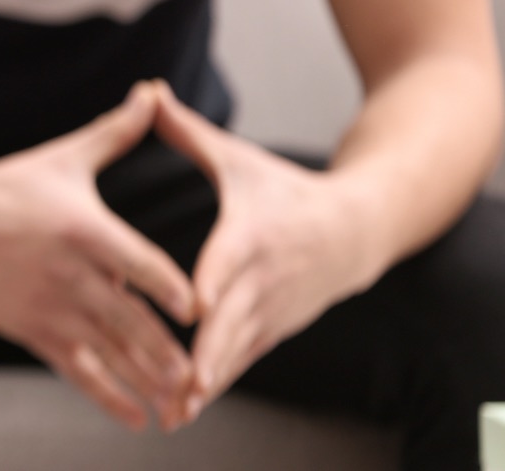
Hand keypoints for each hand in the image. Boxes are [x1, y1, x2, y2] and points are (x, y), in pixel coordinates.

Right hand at [0, 82, 197, 429]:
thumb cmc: (9, 187)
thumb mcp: (65, 160)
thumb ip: (116, 133)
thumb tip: (153, 92)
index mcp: (82, 229)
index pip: (134, 262)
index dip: (166, 287)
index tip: (196, 309)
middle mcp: (67, 273)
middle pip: (125, 317)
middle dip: (163, 350)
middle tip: (201, 375)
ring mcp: (48, 307)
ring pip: (106, 350)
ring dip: (144, 378)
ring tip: (181, 401)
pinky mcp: (32, 330)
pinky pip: (77, 372)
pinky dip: (108, 396)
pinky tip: (138, 417)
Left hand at [152, 85, 385, 419]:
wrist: (357, 228)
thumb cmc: (284, 189)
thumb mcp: (239, 160)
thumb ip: (188, 133)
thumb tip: (146, 93)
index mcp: (252, 235)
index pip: (229, 263)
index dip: (212, 285)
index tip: (192, 309)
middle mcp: (265, 278)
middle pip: (234, 320)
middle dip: (207, 354)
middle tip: (179, 383)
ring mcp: (273, 310)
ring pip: (238, 351)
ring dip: (209, 382)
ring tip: (175, 411)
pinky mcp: (275, 329)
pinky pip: (243, 360)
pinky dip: (218, 383)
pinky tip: (185, 409)